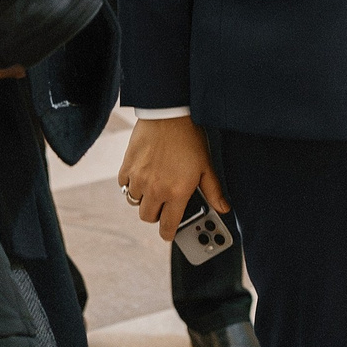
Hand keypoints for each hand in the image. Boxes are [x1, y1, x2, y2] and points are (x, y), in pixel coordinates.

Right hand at [119, 115, 228, 235]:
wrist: (168, 113)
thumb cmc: (189, 138)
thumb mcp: (206, 165)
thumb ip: (213, 191)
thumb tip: (223, 208)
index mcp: (177, 193)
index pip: (167, 226)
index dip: (168, 233)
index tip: (169, 232)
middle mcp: (156, 189)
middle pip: (148, 217)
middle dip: (156, 215)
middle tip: (164, 205)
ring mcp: (139, 178)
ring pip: (135, 202)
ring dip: (143, 198)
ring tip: (154, 186)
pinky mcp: (127, 166)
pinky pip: (124, 185)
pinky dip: (131, 184)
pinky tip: (142, 174)